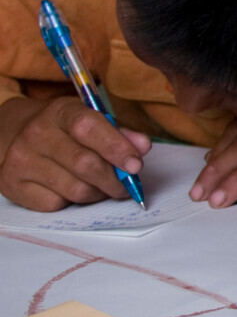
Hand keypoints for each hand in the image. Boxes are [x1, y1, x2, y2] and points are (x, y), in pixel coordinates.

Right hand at [0, 95, 151, 210]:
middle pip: (85, 164)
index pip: (88, 127)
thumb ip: (119, 133)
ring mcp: (20, 160)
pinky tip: (72, 189)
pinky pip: (55, 204)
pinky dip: (72, 202)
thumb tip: (143, 146)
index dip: (117, 147)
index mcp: (60, 111)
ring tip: (102, 186)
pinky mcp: (13, 185)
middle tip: (127, 185)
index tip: (136, 165)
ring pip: (75, 189)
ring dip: (97, 193)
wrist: (15, 135)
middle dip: (114, 179)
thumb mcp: (91, 120)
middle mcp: (36, 134)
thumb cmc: (64, 130)